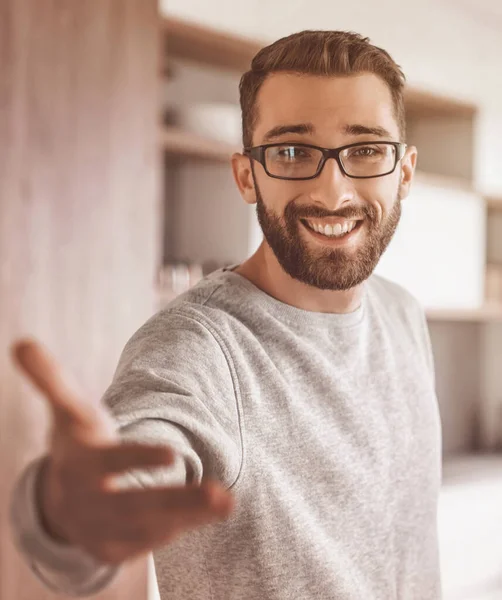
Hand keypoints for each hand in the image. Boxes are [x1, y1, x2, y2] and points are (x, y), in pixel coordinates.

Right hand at [11, 339, 234, 563]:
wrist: (59, 497)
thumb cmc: (76, 443)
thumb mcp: (66, 410)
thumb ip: (51, 378)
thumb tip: (22, 343)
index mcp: (82, 464)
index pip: (112, 462)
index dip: (139, 458)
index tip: (173, 453)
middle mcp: (90, 503)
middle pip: (137, 505)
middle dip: (180, 501)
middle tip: (221, 495)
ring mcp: (100, 531)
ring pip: (150, 527)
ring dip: (189, 517)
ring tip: (227, 503)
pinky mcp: (111, 550)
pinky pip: (146, 543)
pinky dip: (174, 531)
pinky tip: (204, 515)